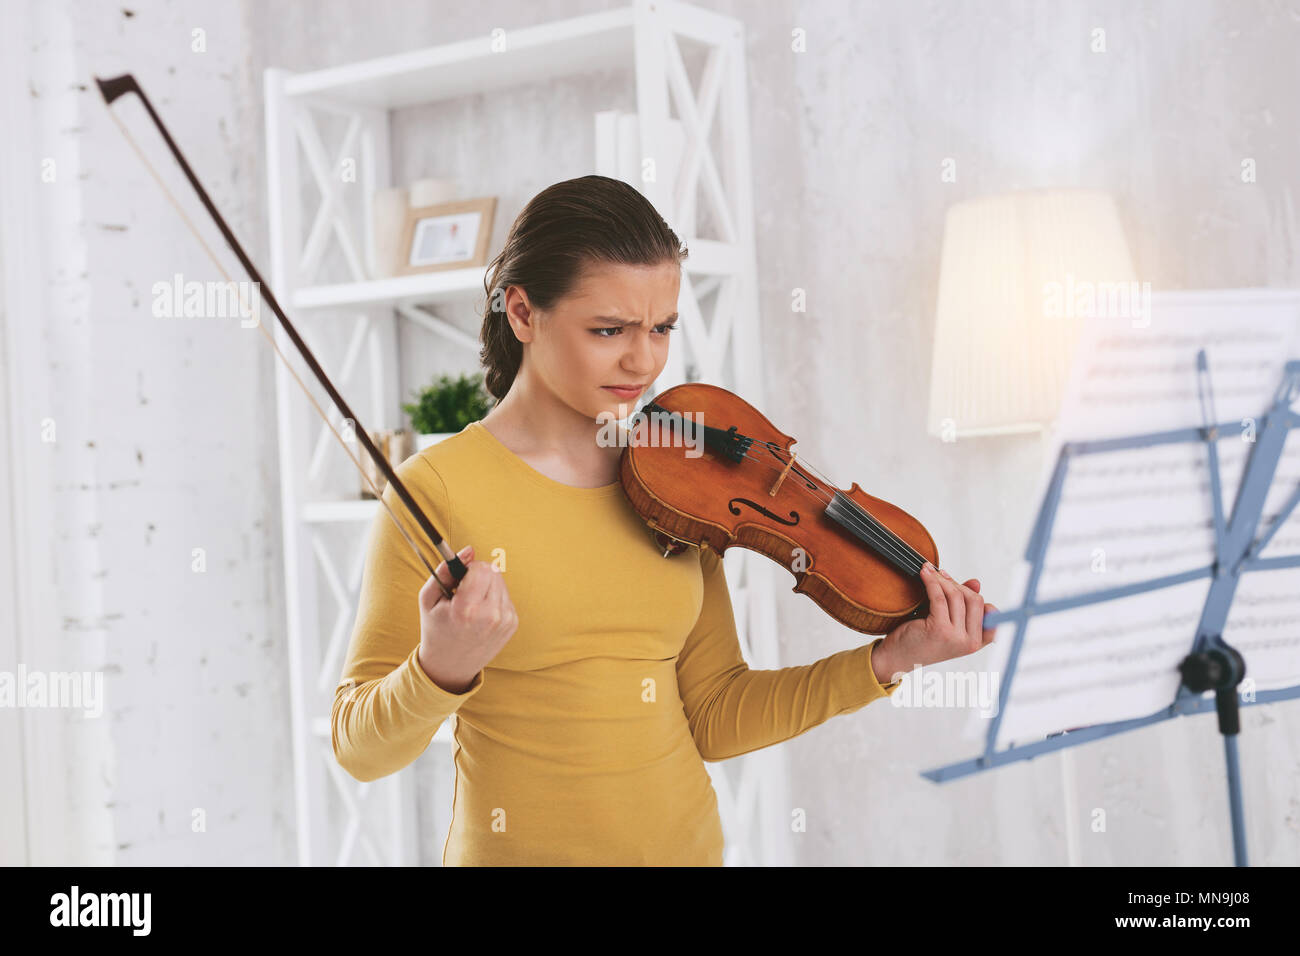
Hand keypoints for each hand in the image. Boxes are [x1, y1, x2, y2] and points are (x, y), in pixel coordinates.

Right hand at [416, 544, 518, 693]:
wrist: (451, 665)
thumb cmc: (436, 628)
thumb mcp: (429, 598)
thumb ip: (445, 570)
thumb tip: (469, 550)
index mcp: (467, 610)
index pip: (482, 568)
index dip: (469, 568)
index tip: (459, 580)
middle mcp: (490, 616)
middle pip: (493, 571)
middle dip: (478, 575)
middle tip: (463, 593)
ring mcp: (505, 621)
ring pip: (500, 581)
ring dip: (486, 586)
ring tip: (471, 605)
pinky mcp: (512, 623)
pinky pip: (505, 595)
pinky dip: (493, 598)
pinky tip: (481, 614)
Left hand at [872, 562, 996, 683]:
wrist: (898, 657)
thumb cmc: (922, 640)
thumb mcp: (948, 623)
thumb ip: (963, 605)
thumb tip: (976, 582)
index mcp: (976, 644)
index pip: (991, 614)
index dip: (978, 598)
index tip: (961, 586)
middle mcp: (970, 643)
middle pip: (975, 600)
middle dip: (957, 584)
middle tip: (941, 575)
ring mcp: (956, 637)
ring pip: (957, 596)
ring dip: (942, 579)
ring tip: (930, 572)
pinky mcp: (939, 629)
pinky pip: (939, 597)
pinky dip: (932, 581)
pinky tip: (924, 574)